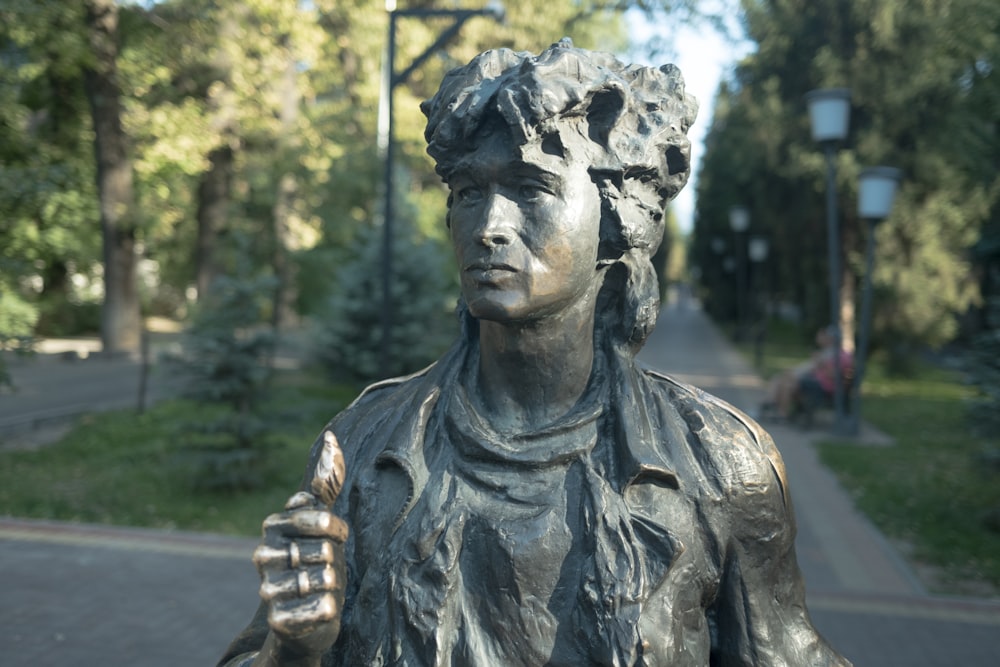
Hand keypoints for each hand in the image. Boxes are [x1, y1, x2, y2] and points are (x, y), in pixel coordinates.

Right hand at [251, 430, 347, 663]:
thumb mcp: (324, 522)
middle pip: (326, 551)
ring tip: (319, 589)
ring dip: (333, 586)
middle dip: (334, 561)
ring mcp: (268, 589)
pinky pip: (324, 607)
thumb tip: (330, 437)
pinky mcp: (279, 620)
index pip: (321, 518)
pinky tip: (320, 609)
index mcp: (273, 526)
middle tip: (322, 569)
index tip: (332, 537)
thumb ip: (325, 484)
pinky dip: (330, 609)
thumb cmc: (317, 563)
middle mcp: (262, 555)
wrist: (307, 619)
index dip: (336, 531)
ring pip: (326, 578)